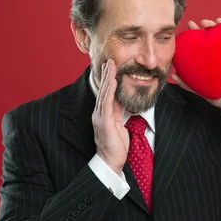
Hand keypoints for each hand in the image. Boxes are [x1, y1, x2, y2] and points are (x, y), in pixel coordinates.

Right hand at [92, 59, 128, 174]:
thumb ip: (118, 113)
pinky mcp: (104, 123)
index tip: (111, 66)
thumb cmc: (115, 147)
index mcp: (103, 114)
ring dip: (107, 78)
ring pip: (104, 93)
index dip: (108, 79)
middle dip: (106, 74)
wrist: (110, 162)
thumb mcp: (119, 125)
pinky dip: (109, 91)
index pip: (106, 93)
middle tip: (109, 59)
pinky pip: (106, 104)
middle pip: (103, 90)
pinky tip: (112, 81)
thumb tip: (121, 101)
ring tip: (110, 64)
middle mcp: (99, 114)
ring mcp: (100, 118)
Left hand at [172, 18, 220, 111]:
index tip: (189, 26)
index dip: (197, 32)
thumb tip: (173, 75)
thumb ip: (187, 83)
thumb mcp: (201, 88)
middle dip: (209, 24)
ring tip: (219, 21)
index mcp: (213, 58)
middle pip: (217, 34)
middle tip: (201, 23)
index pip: (205, 41)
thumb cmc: (219, 95)